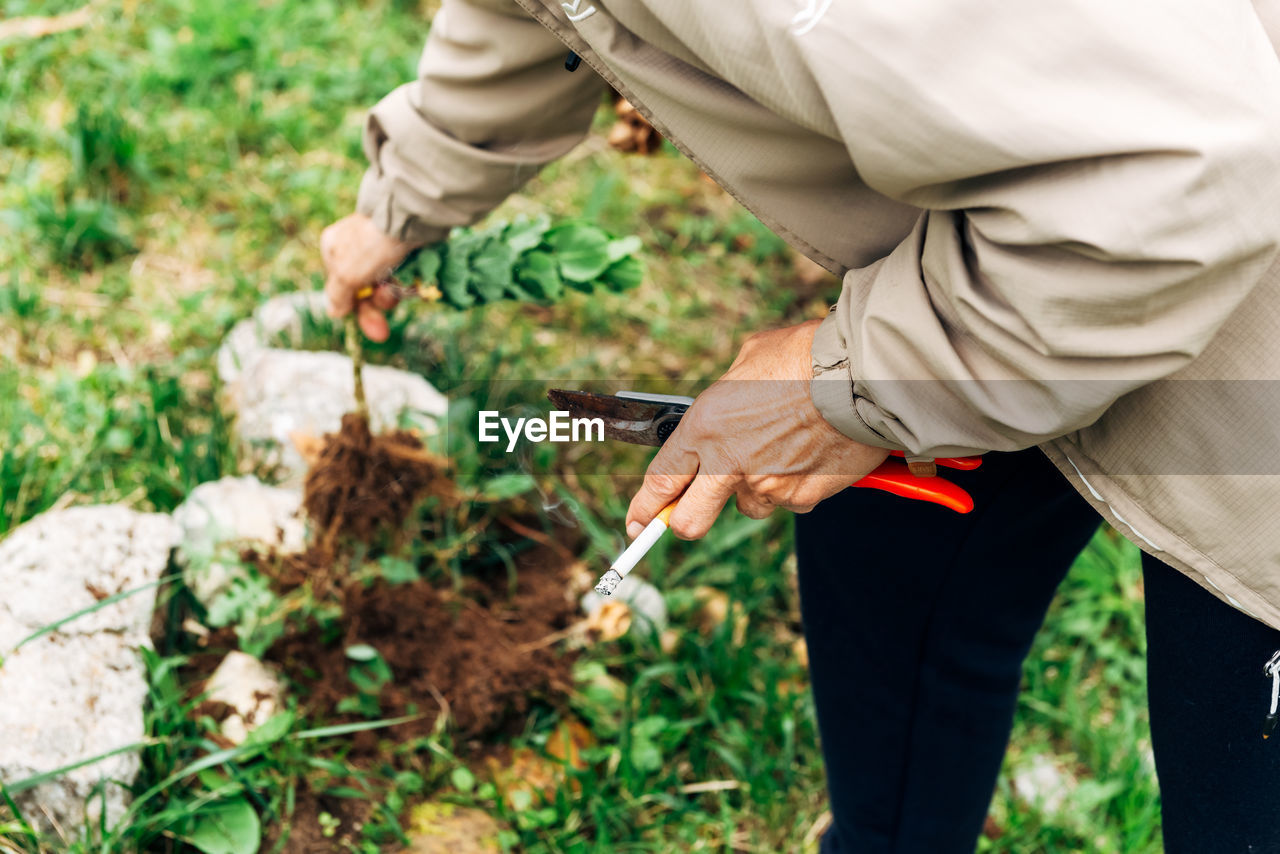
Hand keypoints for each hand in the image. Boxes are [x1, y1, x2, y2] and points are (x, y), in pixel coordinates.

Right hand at [320, 213, 412, 341]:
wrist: (410, 217)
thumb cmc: (372, 246)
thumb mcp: (347, 274)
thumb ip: (338, 295)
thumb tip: (334, 311)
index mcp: (334, 248)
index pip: (340, 287)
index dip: (356, 308)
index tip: (372, 327)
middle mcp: (355, 248)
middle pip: (365, 289)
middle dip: (376, 307)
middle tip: (383, 332)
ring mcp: (379, 247)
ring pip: (385, 284)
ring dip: (391, 294)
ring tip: (398, 287)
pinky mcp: (402, 247)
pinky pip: (402, 274)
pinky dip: (406, 282)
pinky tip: (412, 283)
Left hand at [625, 319, 889, 539]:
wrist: (861, 374)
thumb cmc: (805, 357)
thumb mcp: (748, 361)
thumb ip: (727, 393)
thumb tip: (726, 399)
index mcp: (704, 427)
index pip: (661, 480)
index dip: (644, 507)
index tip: (637, 522)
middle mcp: (728, 464)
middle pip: (688, 522)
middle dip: (683, 522)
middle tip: (689, 512)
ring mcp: (766, 486)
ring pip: (748, 506)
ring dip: (753, 488)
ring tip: (779, 450)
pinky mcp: (802, 499)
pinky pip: (789, 502)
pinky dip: (794, 485)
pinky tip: (808, 454)